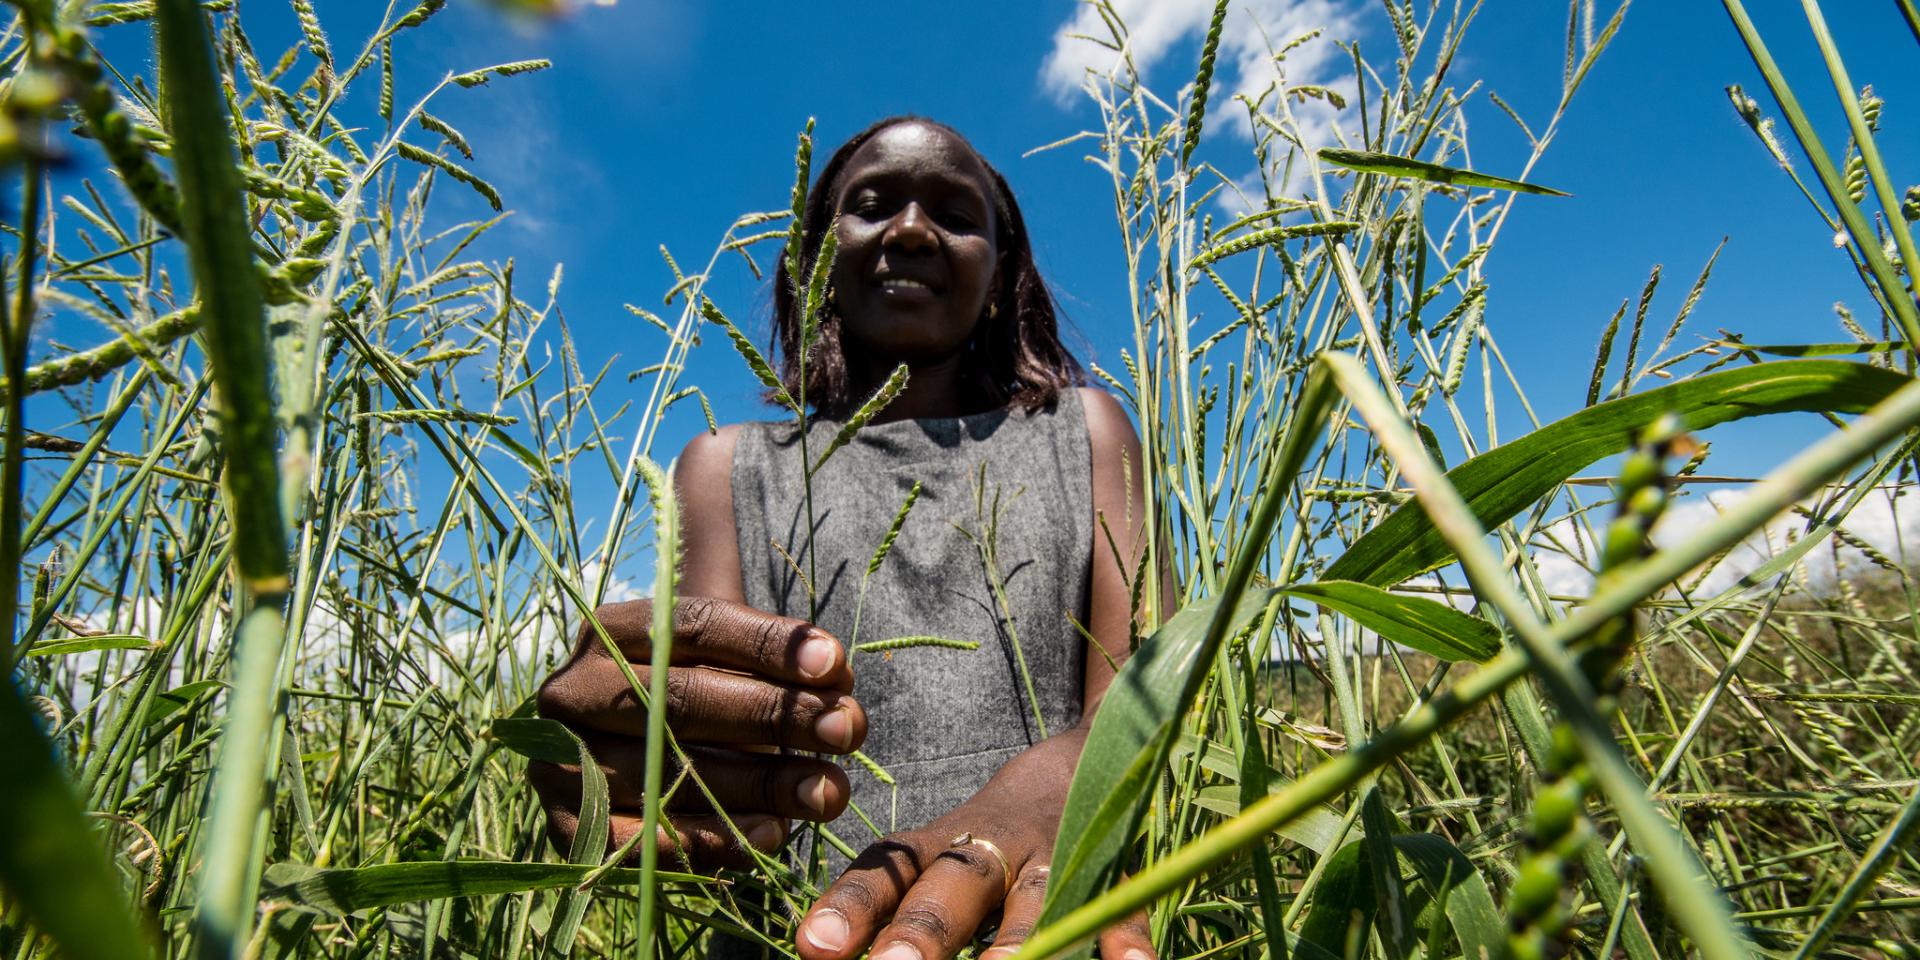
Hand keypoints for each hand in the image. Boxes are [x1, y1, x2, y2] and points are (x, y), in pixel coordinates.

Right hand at [530, 596, 867, 868]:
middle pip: (684, 699)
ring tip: (829, 790)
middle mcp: (573, 689)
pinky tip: (771, 834)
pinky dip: (707, 841)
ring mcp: (559, 760)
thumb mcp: (713, 648)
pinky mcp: (562, 825)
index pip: (695, 626)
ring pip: (668, 772)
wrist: (607, 760)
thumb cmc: (686, 692)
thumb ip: (765, 643)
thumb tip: (825, 654)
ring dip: (760, 784)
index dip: (767, 644)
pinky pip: (638, 839)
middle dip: (777, 715)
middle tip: (848, 728)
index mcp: (610, 630)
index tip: (835, 663)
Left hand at [793, 734, 1153, 959]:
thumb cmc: (985, 839)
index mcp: (938, 847)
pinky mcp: (1112, 865)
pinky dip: (1123, 935)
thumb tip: (820, 951)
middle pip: (955, 885)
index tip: (813, 947)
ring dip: (1016, 943)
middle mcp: (991, 849)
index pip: (887, 873)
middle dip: (925, 932)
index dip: (852, 907)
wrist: (1080, 759)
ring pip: (1036, 900)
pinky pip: (1121, 903)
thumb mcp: (934, 858)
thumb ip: (890, 904)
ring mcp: (1055, 855)